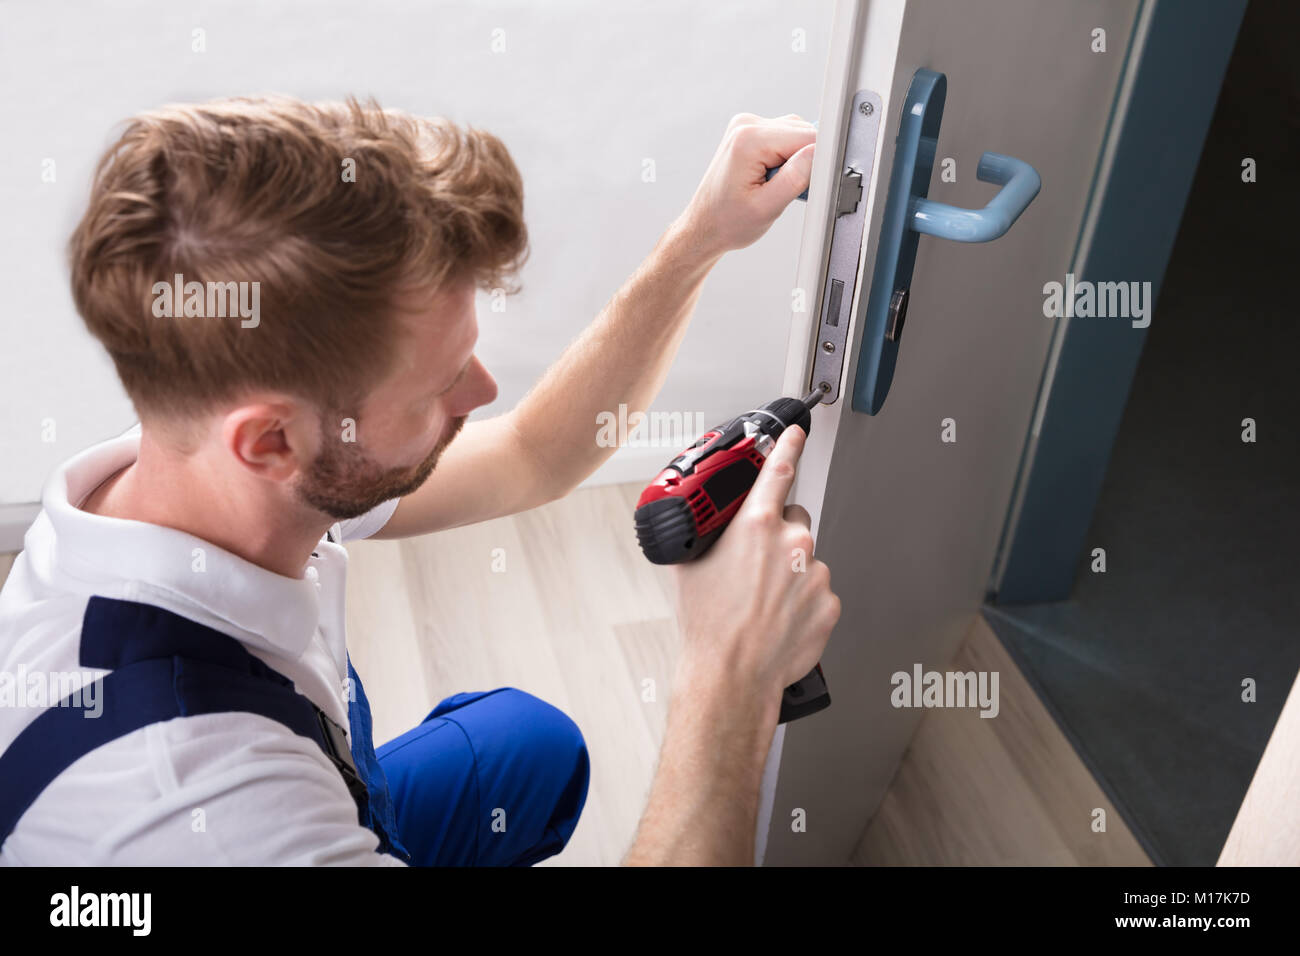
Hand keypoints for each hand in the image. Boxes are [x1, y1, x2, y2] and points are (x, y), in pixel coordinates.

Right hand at [669, 424, 839, 715]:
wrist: (732, 674)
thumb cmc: (710, 626)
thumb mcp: (692, 566)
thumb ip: (708, 536)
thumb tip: (707, 526)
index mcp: (756, 526)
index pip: (779, 471)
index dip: (789, 447)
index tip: (797, 434)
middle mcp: (792, 544)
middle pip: (795, 522)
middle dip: (780, 538)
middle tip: (757, 567)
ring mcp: (815, 573)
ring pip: (807, 560)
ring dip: (791, 573)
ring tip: (765, 603)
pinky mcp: (830, 602)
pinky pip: (819, 591)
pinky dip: (804, 601)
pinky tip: (781, 618)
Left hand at [673, 113, 816, 259]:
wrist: (704, 226)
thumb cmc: (727, 222)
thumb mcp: (768, 207)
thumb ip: (796, 177)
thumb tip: (819, 152)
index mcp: (749, 140)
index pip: (807, 136)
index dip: (816, 162)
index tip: (805, 185)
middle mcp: (746, 125)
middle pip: (803, 132)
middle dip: (804, 161)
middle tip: (785, 190)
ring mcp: (747, 126)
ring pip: (796, 134)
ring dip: (795, 160)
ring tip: (774, 184)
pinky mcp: (749, 132)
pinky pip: (784, 137)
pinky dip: (785, 158)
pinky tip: (771, 176)